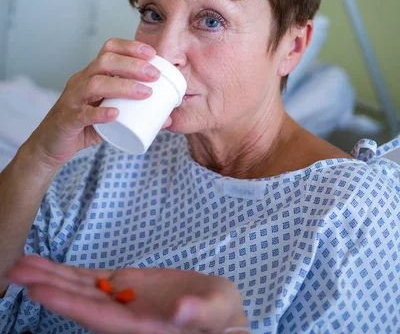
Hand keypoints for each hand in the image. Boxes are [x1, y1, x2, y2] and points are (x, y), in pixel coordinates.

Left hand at [6, 255, 247, 333]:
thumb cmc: (223, 320)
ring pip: (79, 288)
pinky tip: (47, 267)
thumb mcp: (218, 313)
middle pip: (78, 301)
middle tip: (12, 270)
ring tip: (20, 264)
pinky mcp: (124, 286)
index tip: (37, 290)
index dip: (67, 303)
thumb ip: (200, 314)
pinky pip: (91, 279)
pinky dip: (68, 274)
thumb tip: (182, 310)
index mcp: (141, 327)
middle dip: (46, 287)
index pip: (97, 315)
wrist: (220, 318)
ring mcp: (121, 300)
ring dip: (50, 277)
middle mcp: (122, 317)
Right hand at [21, 39, 170, 169]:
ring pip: (94, 85)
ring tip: (145, 92)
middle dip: (132, 65)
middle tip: (155, 75)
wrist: (50, 145)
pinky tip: (115, 114)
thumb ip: (136, 114)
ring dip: (122, 86)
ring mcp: (71, 100)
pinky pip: (82, 114)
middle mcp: (80, 81)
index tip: (153, 53)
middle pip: (104, 62)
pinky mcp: (66, 120)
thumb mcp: (111, 114)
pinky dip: (99, 113)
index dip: (130, 47)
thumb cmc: (83, 125)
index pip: (108, 49)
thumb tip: (168, 118)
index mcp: (91, 74)